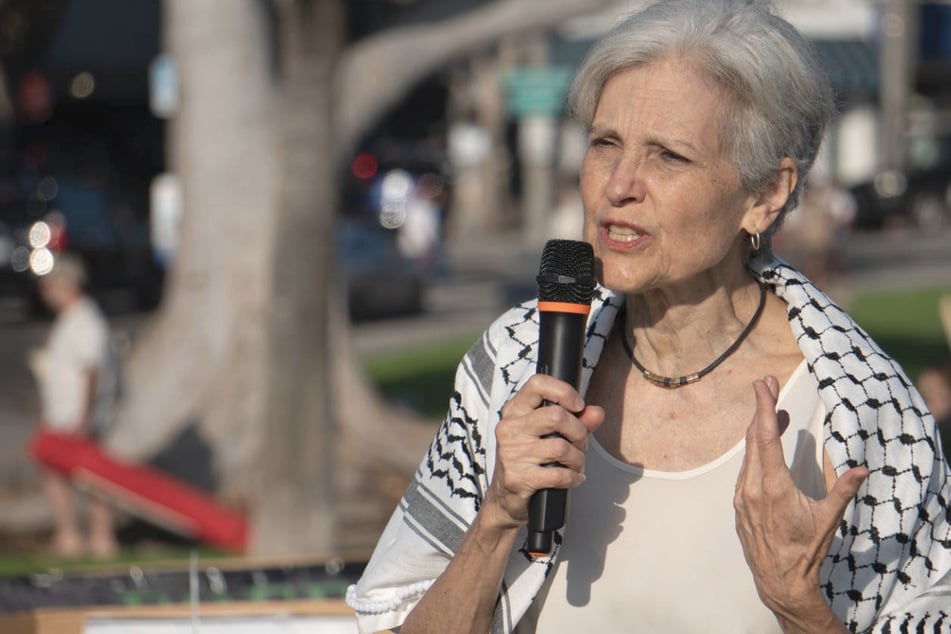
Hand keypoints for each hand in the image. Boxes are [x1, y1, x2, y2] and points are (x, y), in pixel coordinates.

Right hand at [483, 374, 603, 529]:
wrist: (506, 498)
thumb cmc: (529, 460)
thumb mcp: (549, 435)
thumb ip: (576, 421)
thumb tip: (597, 412)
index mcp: (515, 411)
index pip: (538, 384)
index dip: (564, 392)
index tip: (578, 406)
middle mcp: (510, 428)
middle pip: (557, 416)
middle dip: (579, 432)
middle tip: (580, 444)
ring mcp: (511, 453)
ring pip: (561, 447)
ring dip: (578, 458)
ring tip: (576, 464)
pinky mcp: (518, 477)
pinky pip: (559, 474)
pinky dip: (573, 477)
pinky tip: (573, 478)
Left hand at [734, 376, 866, 632]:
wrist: (779, 580)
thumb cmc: (805, 550)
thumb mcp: (828, 520)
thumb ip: (843, 491)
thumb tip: (861, 470)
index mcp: (773, 487)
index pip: (766, 437)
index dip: (764, 408)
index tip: (762, 385)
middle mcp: (752, 487)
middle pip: (754, 438)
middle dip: (761, 408)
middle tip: (766, 383)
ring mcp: (742, 495)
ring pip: (748, 452)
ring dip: (759, 428)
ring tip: (772, 408)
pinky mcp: (739, 503)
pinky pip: (745, 468)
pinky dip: (755, 450)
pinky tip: (764, 442)